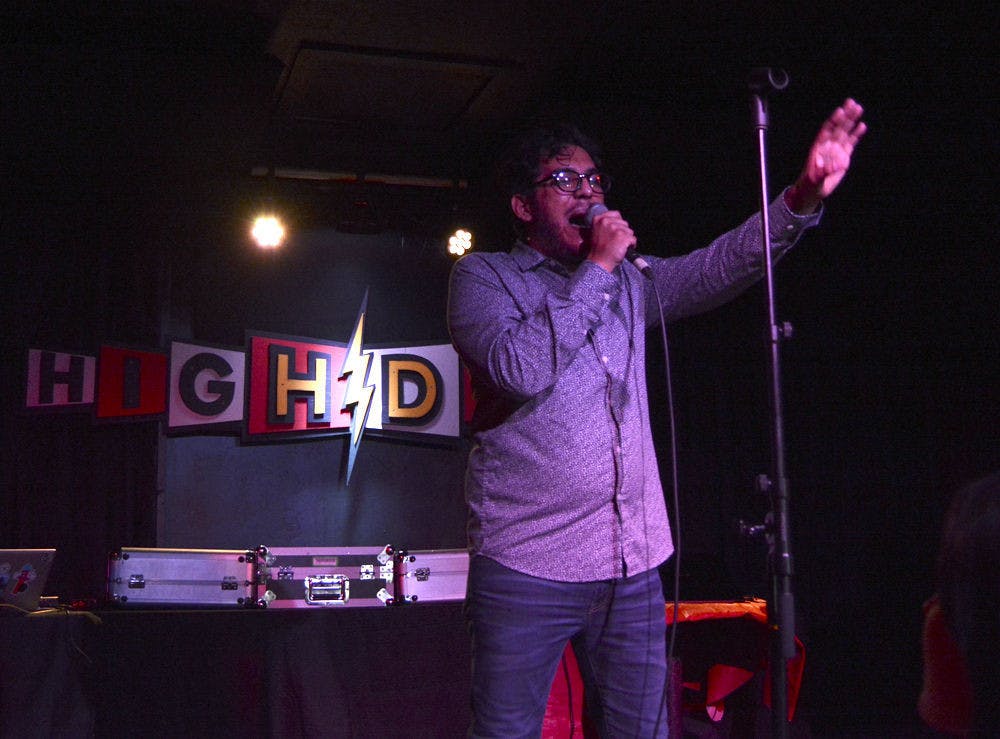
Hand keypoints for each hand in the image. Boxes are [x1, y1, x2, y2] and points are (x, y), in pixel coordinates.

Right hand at [586, 209, 634, 273]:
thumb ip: (605, 224)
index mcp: (599, 219)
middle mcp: (607, 222)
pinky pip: (633, 239)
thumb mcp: (597, 232)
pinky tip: (623, 249)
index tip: (616, 231)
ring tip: (618, 246)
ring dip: (627, 239)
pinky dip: (631, 245)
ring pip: (630, 231)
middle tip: (615, 242)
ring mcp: (615, 229)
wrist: (599, 262)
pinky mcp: (623, 236)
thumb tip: (617, 221)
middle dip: (623, 232)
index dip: (619, 223)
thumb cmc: (598, 250)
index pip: (616, 214)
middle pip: (624, 223)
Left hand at [786, 98, 866, 212]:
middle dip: (845, 115)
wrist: (814, 190)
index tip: (840, 111)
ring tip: (859, 108)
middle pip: (838, 127)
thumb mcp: (815, 179)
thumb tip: (836, 166)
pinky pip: (851, 142)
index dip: (833, 120)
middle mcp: (828, 145)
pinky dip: (856, 134)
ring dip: (852, 120)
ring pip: (845, 132)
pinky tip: (862, 126)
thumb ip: (824, 172)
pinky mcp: (844, 156)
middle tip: (852, 103)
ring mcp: (836, 149)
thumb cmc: (810, 183)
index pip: (827, 130)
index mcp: (818, 147)